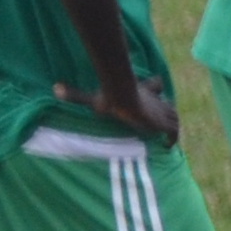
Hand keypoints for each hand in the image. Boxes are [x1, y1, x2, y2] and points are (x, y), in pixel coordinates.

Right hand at [57, 75, 179, 145]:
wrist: (123, 101)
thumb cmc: (109, 99)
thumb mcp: (92, 98)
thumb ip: (75, 95)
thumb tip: (55, 88)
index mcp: (142, 91)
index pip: (156, 84)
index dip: (156, 89)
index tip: (156, 97)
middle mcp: (156, 100)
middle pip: (168, 103)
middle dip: (166, 112)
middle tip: (161, 124)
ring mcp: (162, 110)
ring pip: (174, 115)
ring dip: (171, 125)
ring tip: (165, 137)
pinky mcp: (163, 122)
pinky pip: (174, 131)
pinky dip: (173, 139)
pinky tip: (166, 147)